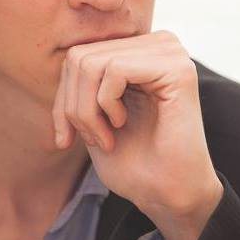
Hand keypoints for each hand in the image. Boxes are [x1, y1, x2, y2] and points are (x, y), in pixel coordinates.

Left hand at [52, 30, 223, 239]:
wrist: (166, 195)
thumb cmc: (132, 160)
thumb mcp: (90, 114)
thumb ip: (80, 80)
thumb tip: (62, 53)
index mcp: (138, 51)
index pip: (77, 55)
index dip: (63, 97)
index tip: (65, 137)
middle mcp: (157, 44)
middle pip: (80, 57)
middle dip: (73, 106)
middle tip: (92, 139)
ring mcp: (169, 53)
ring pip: (92, 63)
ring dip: (87, 109)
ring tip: (105, 137)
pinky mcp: (177, 68)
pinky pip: (115, 69)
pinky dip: (106, 102)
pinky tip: (121, 123)